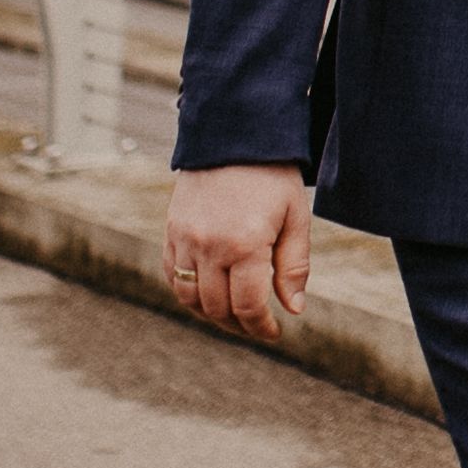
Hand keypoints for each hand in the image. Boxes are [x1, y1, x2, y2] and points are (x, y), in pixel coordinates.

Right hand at [165, 165, 311, 340]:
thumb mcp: (296, 217)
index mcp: (245, 245)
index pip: (247, 306)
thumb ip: (294, 266)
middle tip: (256, 327)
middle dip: (238, 325)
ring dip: (211, 314)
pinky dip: (187, 292)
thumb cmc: (272, 176)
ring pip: (189, 297)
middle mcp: (209, 246)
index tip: (273, 332)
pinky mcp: (171, 231)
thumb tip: (293, 309)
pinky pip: (173, 275)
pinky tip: (208, 294)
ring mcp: (184, 239)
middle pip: (217, 308)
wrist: (233, 135)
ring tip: (233, 316)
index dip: (260, 327)